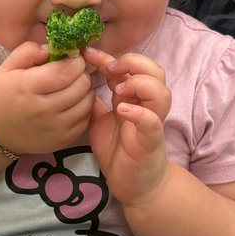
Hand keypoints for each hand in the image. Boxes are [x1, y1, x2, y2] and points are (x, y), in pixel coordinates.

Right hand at [0, 41, 93, 155]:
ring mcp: (54, 128)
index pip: (66, 70)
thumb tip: (53, 47)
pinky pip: (85, 120)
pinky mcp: (62, 141)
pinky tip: (73, 102)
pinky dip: (83, 108)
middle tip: (74, 71)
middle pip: (80, 85)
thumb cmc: (1, 95)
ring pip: (87, 102)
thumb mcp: (7, 67)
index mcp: (28, 87)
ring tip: (74, 86)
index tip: (72, 58)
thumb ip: (28, 51)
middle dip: (82, 73)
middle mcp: (43, 110)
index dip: (75, 61)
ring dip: (86, 90)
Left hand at [83, 47, 171, 204]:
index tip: (87, 52)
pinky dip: (140, 112)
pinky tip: (123, 110)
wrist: (135, 184)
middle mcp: (146, 105)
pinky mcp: (151, 140)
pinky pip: (152, 121)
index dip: (109, 57)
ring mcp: (152, 121)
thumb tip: (74, 83)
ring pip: (160, 91)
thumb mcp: (99, 121)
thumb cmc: (118, 151)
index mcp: (132, 98)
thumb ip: (92, 102)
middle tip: (110, 66)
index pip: (127, 68)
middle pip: (154, 71)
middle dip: (133, 62)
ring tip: (118, 89)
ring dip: (139, 84)